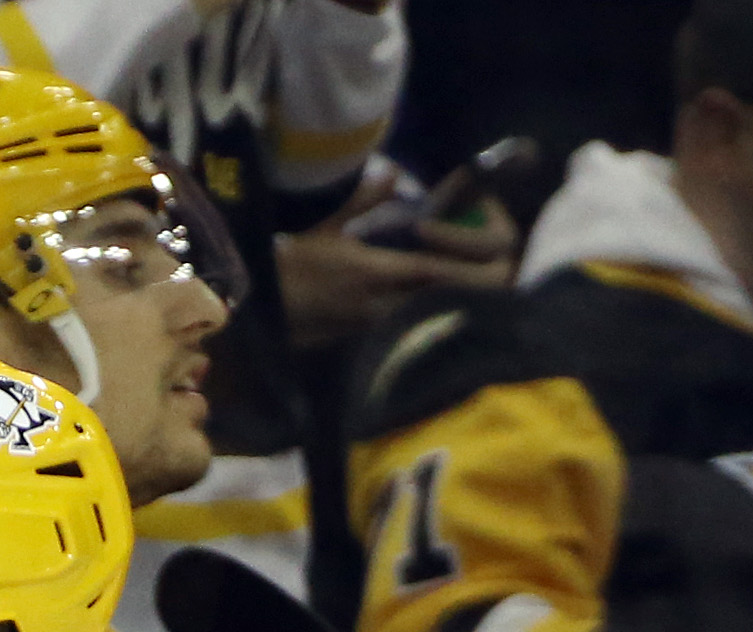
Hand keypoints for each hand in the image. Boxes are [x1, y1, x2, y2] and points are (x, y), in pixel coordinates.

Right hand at [275, 222, 510, 350]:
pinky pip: (412, 319)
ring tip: (471, 273)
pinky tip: (434, 293)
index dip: (471, 258)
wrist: (256, 318)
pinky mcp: (368, 336)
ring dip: (454, 293)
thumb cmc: (285, 270)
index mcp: (378, 273)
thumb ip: (361, 200)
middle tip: (497, 261)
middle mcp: (385, 305)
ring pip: (433, 310)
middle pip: (449, 296)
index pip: (441, 269)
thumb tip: (391, 173)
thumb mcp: (321, 228)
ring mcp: (378, 325)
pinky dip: (429, 305)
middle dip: (478, 280)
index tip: (494, 247)